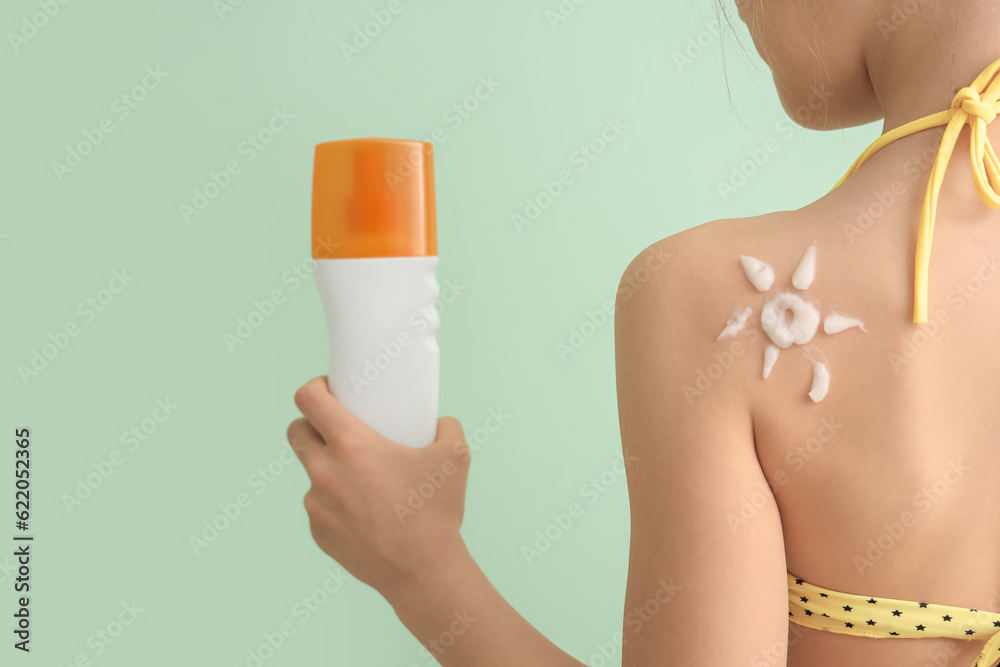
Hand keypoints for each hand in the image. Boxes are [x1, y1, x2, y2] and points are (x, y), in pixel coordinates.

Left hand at [286, 376, 470, 598]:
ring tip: (363, 479)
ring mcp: (317, 506)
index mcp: (352, 446)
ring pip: (312, 472)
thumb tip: (441, 423)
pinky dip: (336, 502)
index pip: (309, 400)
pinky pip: (320, 506)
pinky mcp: (319, 532)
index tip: (329, 390)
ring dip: (329, 468)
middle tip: (339, 428)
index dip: (314, 388)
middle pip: (297, 432)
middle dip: (313, 424)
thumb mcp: (454, 457)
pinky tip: (364, 511)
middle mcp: (326, 473)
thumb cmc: (435, 513)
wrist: (423, 572)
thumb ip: (447, 428)